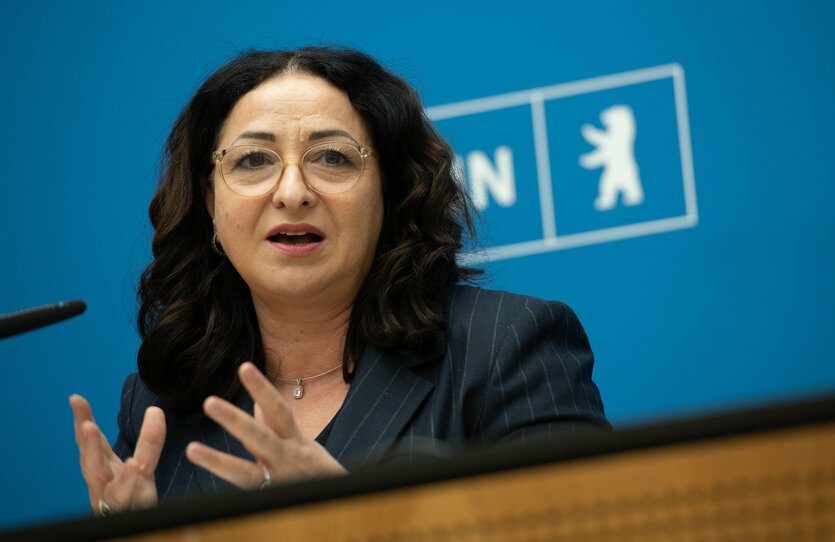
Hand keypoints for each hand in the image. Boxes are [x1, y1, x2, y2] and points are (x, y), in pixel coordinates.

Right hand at [69, 394, 164, 514]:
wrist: (134, 523)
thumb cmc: (132, 495)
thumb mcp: (142, 465)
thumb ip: (148, 440)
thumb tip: (155, 410)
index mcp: (103, 466)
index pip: (90, 441)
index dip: (83, 420)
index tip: (76, 398)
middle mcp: (102, 481)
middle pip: (90, 460)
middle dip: (87, 442)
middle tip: (86, 423)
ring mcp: (110, 497)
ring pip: (101, 479)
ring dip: (97, 458)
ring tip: (94, 434)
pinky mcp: (124, 511)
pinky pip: (123, 498)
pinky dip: (126, 483)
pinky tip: (133, 467)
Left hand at [185, 362, 346, 488]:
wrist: (343, 501)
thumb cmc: (317, 471)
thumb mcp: (302, 445)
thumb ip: (277, 428)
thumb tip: (258, 407)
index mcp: (296, 441)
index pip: (278, 410)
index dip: (261, 389)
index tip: (243, 367)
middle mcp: (289, 460)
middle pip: (261, 437)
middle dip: (234, 420)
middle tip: (209, 402)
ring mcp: (281, 484)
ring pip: (247, 473)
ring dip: (218, 462)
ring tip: (192, 450)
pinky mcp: (274, 502)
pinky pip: (247, 497)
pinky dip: (230, 492)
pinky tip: (209, 489)